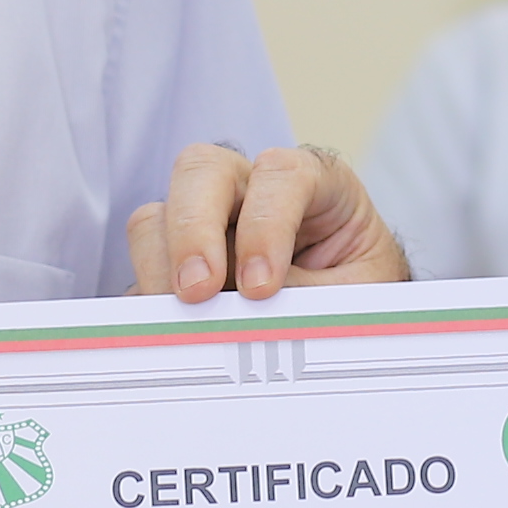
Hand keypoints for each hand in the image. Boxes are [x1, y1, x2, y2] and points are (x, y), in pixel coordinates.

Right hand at [127, 142, 410, 302]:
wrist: (355, 321)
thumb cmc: (362, 293)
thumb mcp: (357, 296)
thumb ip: (306, 297)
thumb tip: (243, 316)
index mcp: (313, 182)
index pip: (282, 174)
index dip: (266, 224)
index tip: (261, 287)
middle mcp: (253, 191)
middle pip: (201, 171)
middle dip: (193, 231)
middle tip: (197, 292)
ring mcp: (207, 224)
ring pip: (157, 218)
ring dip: (162, 270)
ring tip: (183, 324)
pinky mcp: (176, 265)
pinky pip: (144, 275)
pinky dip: (151, 306)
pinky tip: (173, 337)